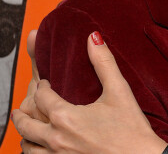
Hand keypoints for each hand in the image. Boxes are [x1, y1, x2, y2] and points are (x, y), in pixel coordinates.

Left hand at [11, 32, 167, 153]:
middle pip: (26, 124)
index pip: (41, 98)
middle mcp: (56, 139)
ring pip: (27, 146)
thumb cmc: (131, 128)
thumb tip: (93, 38)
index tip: (44, 83)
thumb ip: (104, 62)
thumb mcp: (119, 90)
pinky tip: (40, 147)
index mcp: (66, 117)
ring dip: (25, 134)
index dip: (41, 87)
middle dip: (22, 113)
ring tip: (29, 126)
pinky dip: (33, 151)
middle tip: (23, 106)